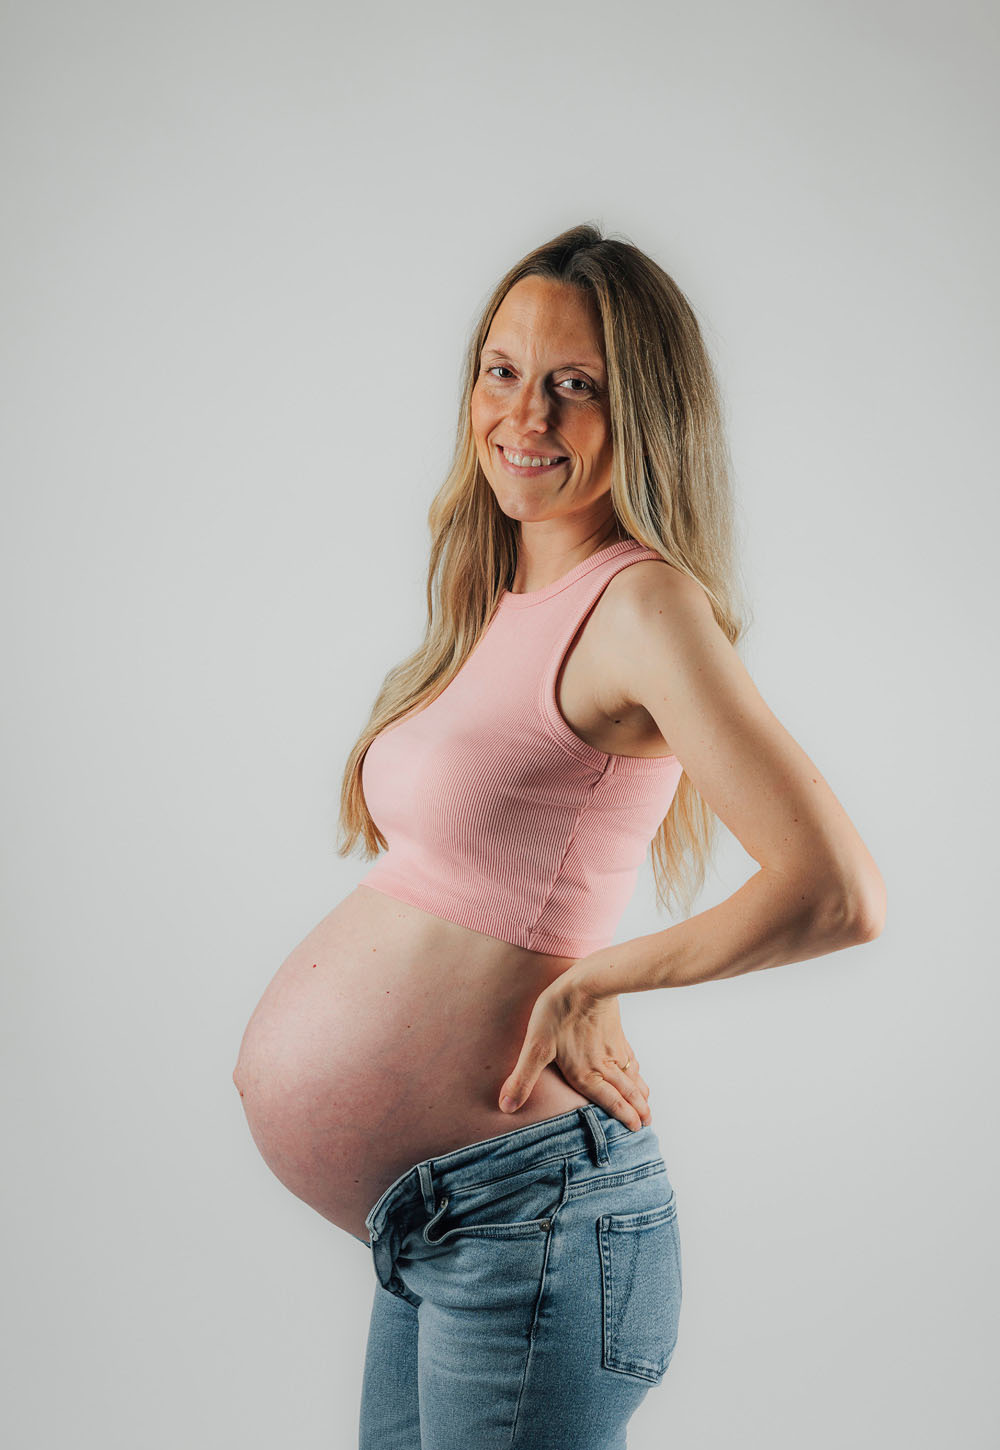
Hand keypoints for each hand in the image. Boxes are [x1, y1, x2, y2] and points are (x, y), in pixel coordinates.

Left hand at [498, 973, 651, 1130]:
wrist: (588, 981)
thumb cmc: (559, 1012)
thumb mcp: (535, 1047)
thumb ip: (522, 1079)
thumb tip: (506, 1107)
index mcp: (585, 1073)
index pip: (609, 1101)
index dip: (623, 1116)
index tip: (636, 1130)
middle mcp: (603, 1065)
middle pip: (625, 1092)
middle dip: (637, 1110)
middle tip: (647, 1124)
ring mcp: (613, 1049)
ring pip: (630, 1077)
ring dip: (640, 1093)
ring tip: (647, 1106)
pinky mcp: (616, 1033)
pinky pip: (630, 1058)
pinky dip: (637, 1071)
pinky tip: (637, 1073)